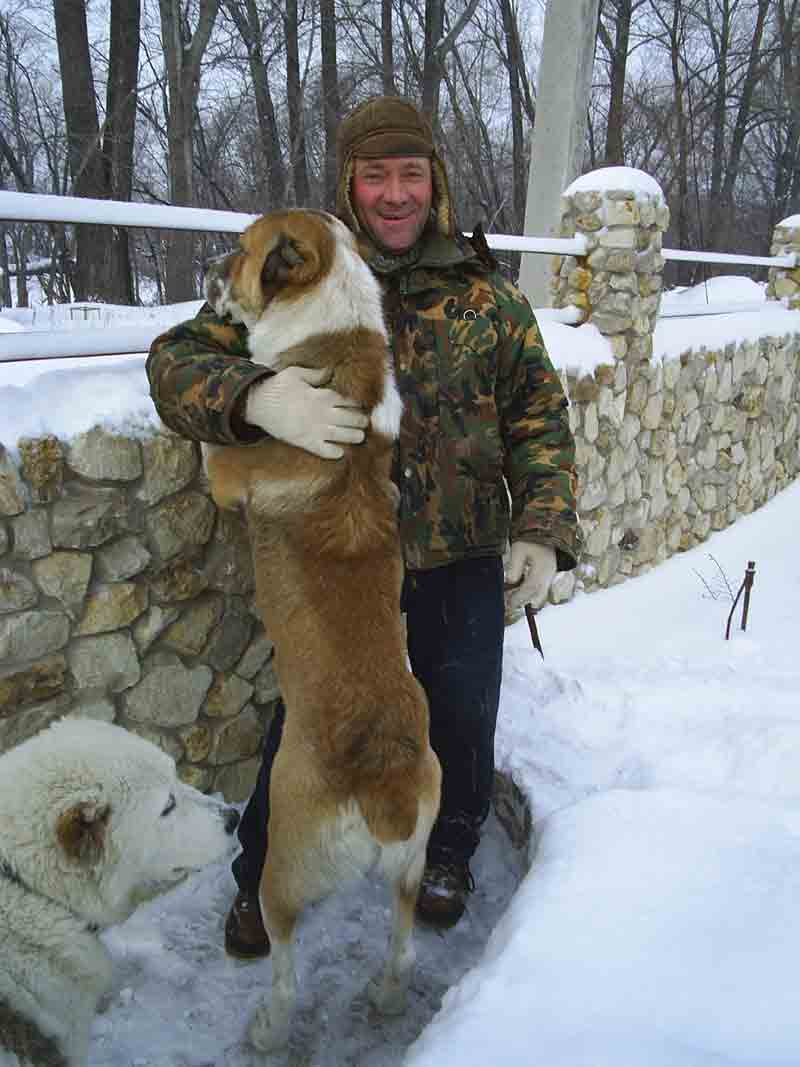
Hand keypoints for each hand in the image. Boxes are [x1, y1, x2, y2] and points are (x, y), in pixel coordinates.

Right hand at [245, 366, 368, 458]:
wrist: (258, 404)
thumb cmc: (277, 387)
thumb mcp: (296, 374)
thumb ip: (316, 374)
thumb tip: (330, 371)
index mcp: (322, 396)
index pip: (349, 401)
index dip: (357, 405)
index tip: (361, 406)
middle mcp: (322, 413)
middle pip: (351, 419)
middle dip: (361, 421)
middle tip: (364, 422)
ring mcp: (315, 429)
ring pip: (343, 436)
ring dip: (354, 436)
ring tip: (359, 436)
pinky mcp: (305, 442)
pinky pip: (325, 451)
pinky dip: (335, 452)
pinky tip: (340, 451)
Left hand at [504, 541, 556, 612]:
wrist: (545, 534)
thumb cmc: (530, 541)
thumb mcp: (518, 549)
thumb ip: (515, 566)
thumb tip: (510, 581)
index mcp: (542, 568)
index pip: (531, 587)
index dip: (519, 597)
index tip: (509, 603)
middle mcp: (549, 574)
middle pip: (538, 595)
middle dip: (524, 602)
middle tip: (510, 605)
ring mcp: (551, 576)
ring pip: (541, 594)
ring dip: (528, 598)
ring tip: (513, 599)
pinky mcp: (549, 576)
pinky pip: (541, 589)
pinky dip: (531, 593)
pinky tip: (520, 592)